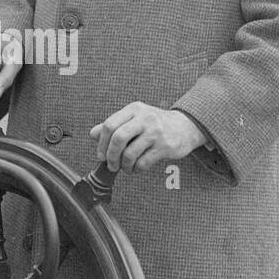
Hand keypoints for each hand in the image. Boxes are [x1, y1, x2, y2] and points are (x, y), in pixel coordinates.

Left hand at [90, 103, 206, 171]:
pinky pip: (143, 162)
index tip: (100, 155)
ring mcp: (156, 132)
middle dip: (111, 156)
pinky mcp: (165, 146)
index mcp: (134, 109)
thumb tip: (93, 134)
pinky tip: (137, 168)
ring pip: (130, 153)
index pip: (110, 125)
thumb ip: (114, 125)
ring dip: (124, 165)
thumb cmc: (155, 124)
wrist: (185, 127)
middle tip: (111, 165)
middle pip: (118, 138)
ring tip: (125, 167)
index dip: (101, 143)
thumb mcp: (135, 118)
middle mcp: (145, 118)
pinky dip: (136, 169)